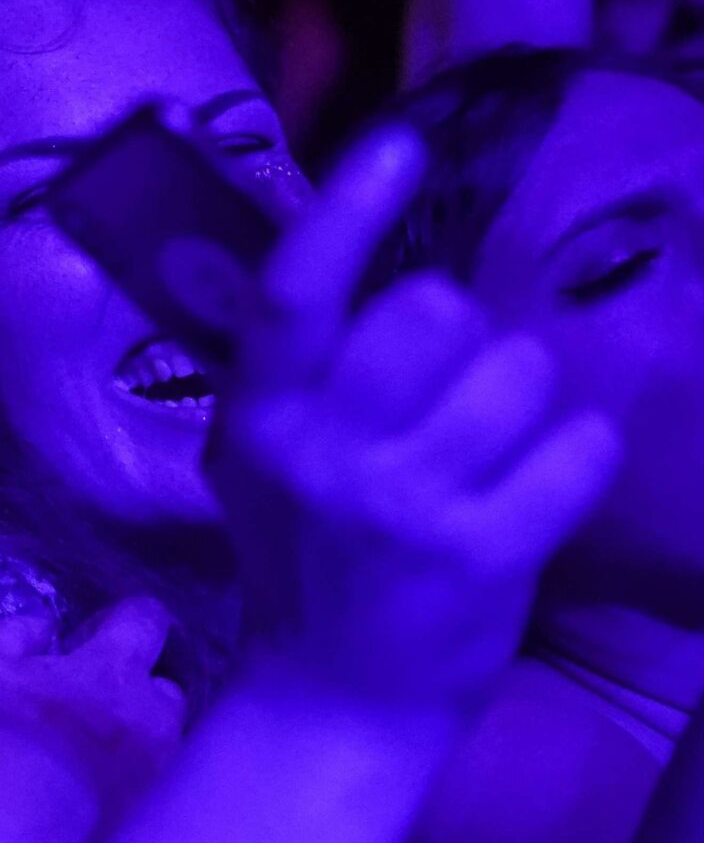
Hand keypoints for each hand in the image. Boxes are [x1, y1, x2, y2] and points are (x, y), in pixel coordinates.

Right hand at [0, 599, 188, 842]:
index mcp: (111, 670)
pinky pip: (148, 781)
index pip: (146, 619)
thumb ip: (13, 634)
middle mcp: (147, 716)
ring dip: (137, 733)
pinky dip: (127, 776)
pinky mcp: (142, 814)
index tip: (93, 633)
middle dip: (137, 686)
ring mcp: (152, 769)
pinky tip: (89, 785)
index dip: (125, 617)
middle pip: (166, 687)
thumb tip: (44, 626)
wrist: (3, 833)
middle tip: (91, 698)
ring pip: (162, 738)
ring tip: (94, 747)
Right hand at [209, 125, 618, 709]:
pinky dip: (578, 458)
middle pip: (435, 311)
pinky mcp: (484, 553)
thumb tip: (343, 237)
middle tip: (449, 392)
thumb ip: (296, 369)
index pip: (295, 294)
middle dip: (465, 334)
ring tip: (492, 455)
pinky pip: (579, 447)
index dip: (345, 211)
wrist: (334, 697)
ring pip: (521, 373)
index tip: (396, 146)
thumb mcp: (265, 457)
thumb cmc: (309, 554)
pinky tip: (538, 491)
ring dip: (527, 402)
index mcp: (263, 417)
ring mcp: (403, 506)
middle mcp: (324, 454)